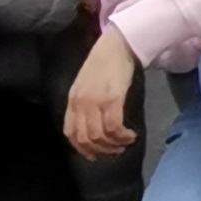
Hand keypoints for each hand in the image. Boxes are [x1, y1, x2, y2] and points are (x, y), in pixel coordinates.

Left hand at [61, 27, 138, 158]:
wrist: (117, 45)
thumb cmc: (104, 63)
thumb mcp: (87, 85)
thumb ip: (85, 103)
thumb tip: (92, 123)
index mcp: (72, 100)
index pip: (71, 133)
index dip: (81, 149)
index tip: (95, 155)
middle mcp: (81, 104)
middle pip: (85, 138)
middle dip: (101, 150)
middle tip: (115, 151)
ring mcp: (95, 102)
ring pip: (100, 135)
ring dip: (113, 145)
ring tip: (125, 143)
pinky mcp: (112, 99)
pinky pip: (114, 127)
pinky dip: (122, 136)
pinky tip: (130, 135)